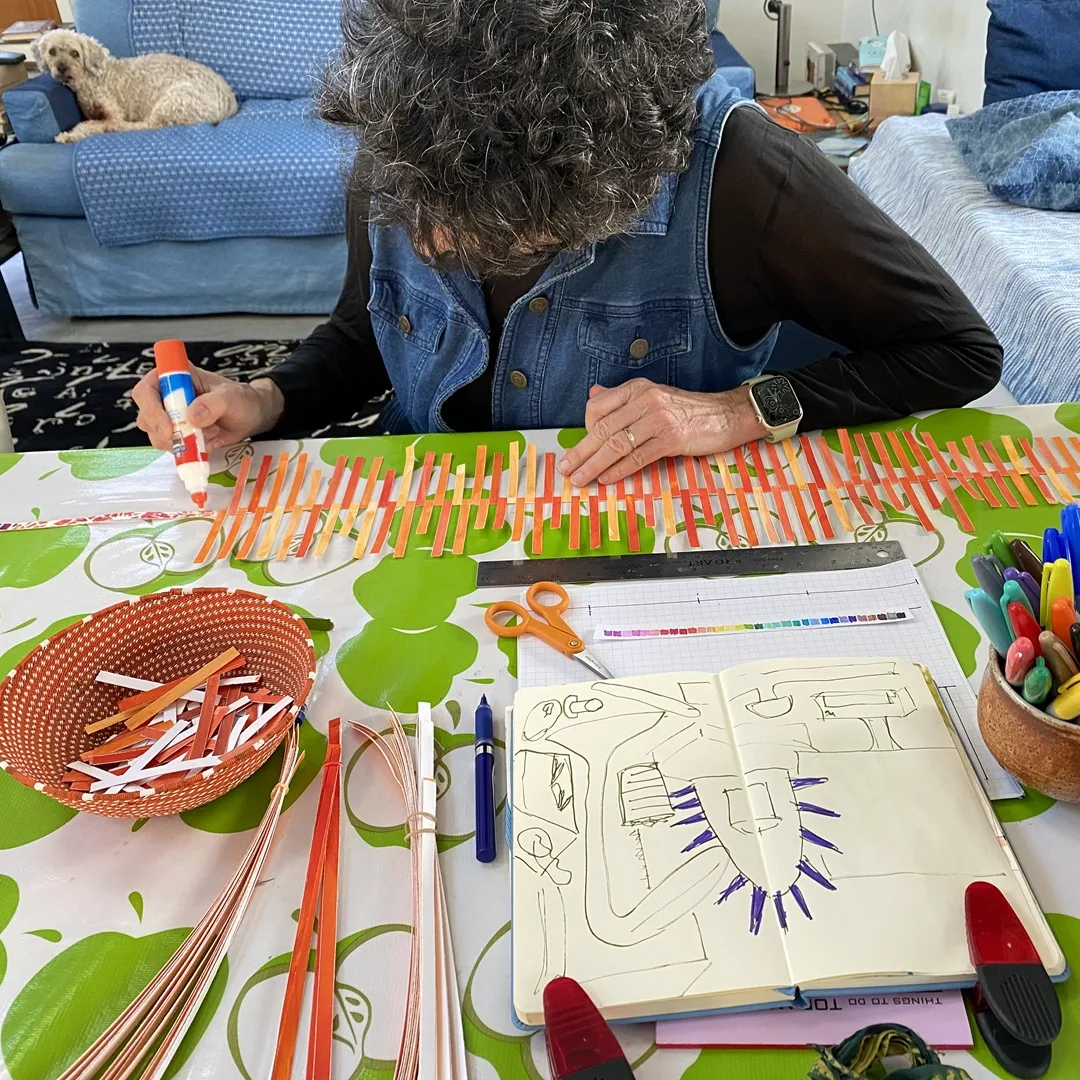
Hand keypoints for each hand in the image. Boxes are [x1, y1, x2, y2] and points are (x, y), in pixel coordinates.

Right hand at [131, 369, 283, 453]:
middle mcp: (166, 397)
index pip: (146, 391)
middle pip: (146, 417)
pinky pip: (172, 448)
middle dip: (164, 432)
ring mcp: (170, 418)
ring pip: (156, 436)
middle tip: (190, 438)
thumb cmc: (240, 399)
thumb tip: (192, 416)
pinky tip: (208, 441)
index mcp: (174, 377)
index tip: (170, 427)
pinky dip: (188, 451)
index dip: (151, 410)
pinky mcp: (178, 435)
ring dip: (180, 443)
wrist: (251, 416)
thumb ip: (213, 403)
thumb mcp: (231, 397)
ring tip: (209, 434)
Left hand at [557, 379, 768, 486]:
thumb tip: (593, 395)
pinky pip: (638, 457)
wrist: (727, 415)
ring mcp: (658, 419)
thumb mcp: (653, 397)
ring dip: (594, 465)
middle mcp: (645, 400)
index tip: (578, 448)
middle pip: (603, 429)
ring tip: (581, 479)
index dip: (584, 429)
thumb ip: (622, 398)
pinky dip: (619, 470)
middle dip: (581, 451)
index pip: (598, 408)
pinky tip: (607, 479)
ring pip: (617, 444)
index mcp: (637, 389)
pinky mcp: (671, 438)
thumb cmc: (689, 411)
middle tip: (565, 469)